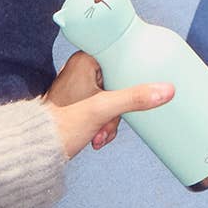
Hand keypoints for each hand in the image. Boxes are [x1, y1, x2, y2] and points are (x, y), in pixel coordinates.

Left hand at [43, 52, 173, 158]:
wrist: (40, 148)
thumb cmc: (63, 125)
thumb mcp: (104, 110)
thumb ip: (136, 98)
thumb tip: (167, 90)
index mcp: (84, 60)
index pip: (122, 59)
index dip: (131, 78)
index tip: (130, 93)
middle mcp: (82, 69)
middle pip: (121, 83)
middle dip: (118, 110)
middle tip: (107, 122)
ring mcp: (82, 86)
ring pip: (116, 99)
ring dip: (112, 121)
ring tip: (99, 134)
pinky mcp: (83, 102)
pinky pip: (107, 108)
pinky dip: (105, 125)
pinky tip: (97, 136)